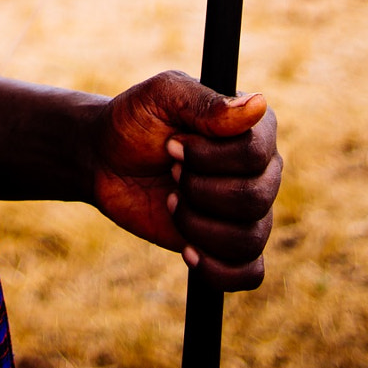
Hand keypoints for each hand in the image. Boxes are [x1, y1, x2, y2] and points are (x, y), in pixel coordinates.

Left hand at [91, 69, 280, 289]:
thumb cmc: (135, 121)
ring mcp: (250, 210)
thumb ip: (205, 101)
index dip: (207, 157)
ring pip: (250, 237)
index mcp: (254, 126)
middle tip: (170, 171)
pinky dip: (217, 269)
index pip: (255, 153)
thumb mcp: (161, 96)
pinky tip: (187, 249)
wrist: (105, 161)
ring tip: (171, 201)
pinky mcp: (232, 246)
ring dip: (197, 224)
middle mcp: (261, 169)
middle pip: (254, 198)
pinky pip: (249, 272)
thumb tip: (258, 105)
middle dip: (198, 189)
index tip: (172, 145)